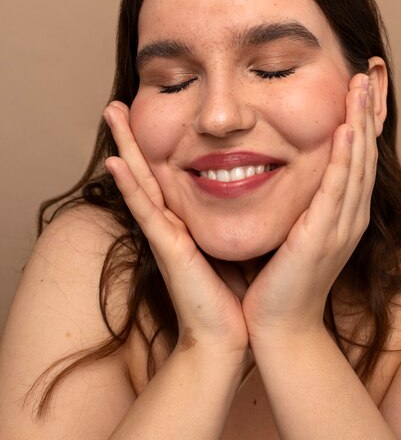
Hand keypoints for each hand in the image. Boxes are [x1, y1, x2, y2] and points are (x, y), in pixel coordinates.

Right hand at [103, 102, 248, 360]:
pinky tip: (115, 162)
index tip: (148, 115)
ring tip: (111, 113)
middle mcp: (169, 223)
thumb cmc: (232, 293)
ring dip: (124, 147)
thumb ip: (233, 219)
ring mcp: (164, 234)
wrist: (228, 336)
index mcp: (184, 221)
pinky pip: (146, 212)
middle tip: (115, 103)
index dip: (154, 146)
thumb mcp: (231, 244)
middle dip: (130, 137)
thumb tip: (252, 191)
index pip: (167, 174)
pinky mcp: (168, 249)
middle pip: (146, 170)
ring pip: (140, 182)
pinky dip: (129, 187)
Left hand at [242, 73, 376, 343]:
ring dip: (358, 125)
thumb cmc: (279, 278)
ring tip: (358, 89)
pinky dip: (343, 159)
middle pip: (362, 156)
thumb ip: (298, 202)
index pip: (354, 160)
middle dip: (364, 114)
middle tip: (363, 76)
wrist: (277, 325)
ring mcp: (339, 228)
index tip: (354, 90)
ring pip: (355, 167)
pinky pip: (336, 190)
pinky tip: (345, 131)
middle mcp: (347, 218)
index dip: (358, 124)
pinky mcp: (322, 238)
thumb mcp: (294, 231)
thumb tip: (282, 169)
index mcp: (341, 215)